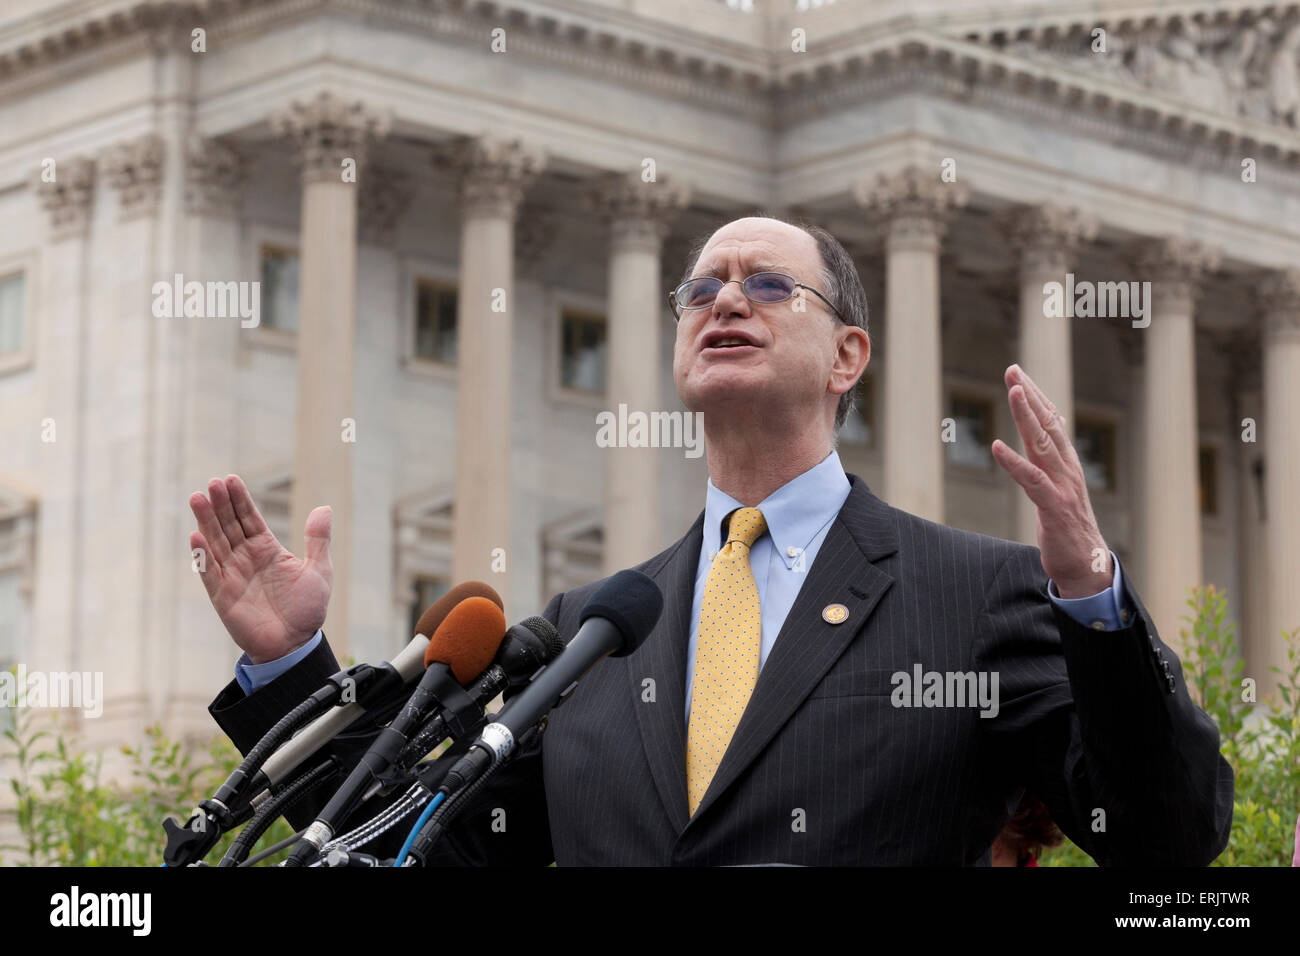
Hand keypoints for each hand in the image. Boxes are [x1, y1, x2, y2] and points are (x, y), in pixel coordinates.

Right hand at [188, 475, 332, 663]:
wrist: (295, 645)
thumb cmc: (307, 609)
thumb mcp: (319, 571)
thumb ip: (318, 540)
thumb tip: (324, 508)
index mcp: (267, 550)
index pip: (249, 518)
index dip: (239, 499)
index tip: (230, 479)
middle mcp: (246, 559)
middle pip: (229, 525)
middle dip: (221, 504)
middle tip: (213, 483)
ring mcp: (232, 576)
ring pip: (215, 543)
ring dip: (206, 521)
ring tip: (198, 498)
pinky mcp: (223, 596)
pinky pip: (210, 574)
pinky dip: (202, 557)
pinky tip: (196, 537)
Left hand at [991, 365, 1111, 598]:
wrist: (1088, 567)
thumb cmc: (1068, 530)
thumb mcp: (1056, 492)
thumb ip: (1045, 469)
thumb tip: (1033, 448)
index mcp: (1067, 464)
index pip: (1053, 422)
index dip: (1036, 397)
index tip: (1018, 375)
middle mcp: (1067, 469)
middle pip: (1048, 424)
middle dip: (1030, 395)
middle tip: (1012, 370)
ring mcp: (1063, 487)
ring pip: (1042, 444)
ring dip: (1026, 416)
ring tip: (1013, 391)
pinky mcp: (1054, 507)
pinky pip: (1031, 480)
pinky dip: (1013, 461)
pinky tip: (996, 446)